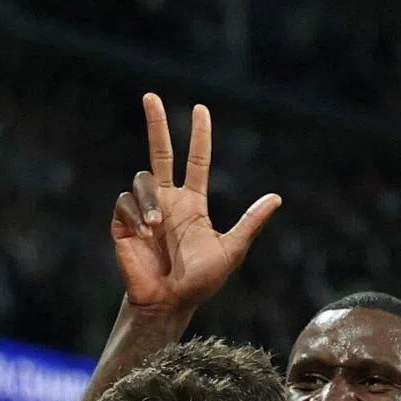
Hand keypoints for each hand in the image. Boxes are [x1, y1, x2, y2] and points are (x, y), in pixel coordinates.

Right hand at [112, 94, 280, 313]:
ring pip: (142, 179)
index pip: (195, 162)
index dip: (199, 137)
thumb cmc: (200, 282)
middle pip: (160, 153)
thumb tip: (277, 198)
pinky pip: (125, 202)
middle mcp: (168, 201)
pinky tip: (144, 235)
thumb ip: (250, 222)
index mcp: (192, 204)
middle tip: (151, 96)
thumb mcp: (231, 250)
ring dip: (150, 200)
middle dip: (156, 124)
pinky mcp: (123, 223)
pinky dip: (136, 215)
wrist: (169, 302)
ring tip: (157, 228)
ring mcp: (144, 211)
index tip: (201, 109)